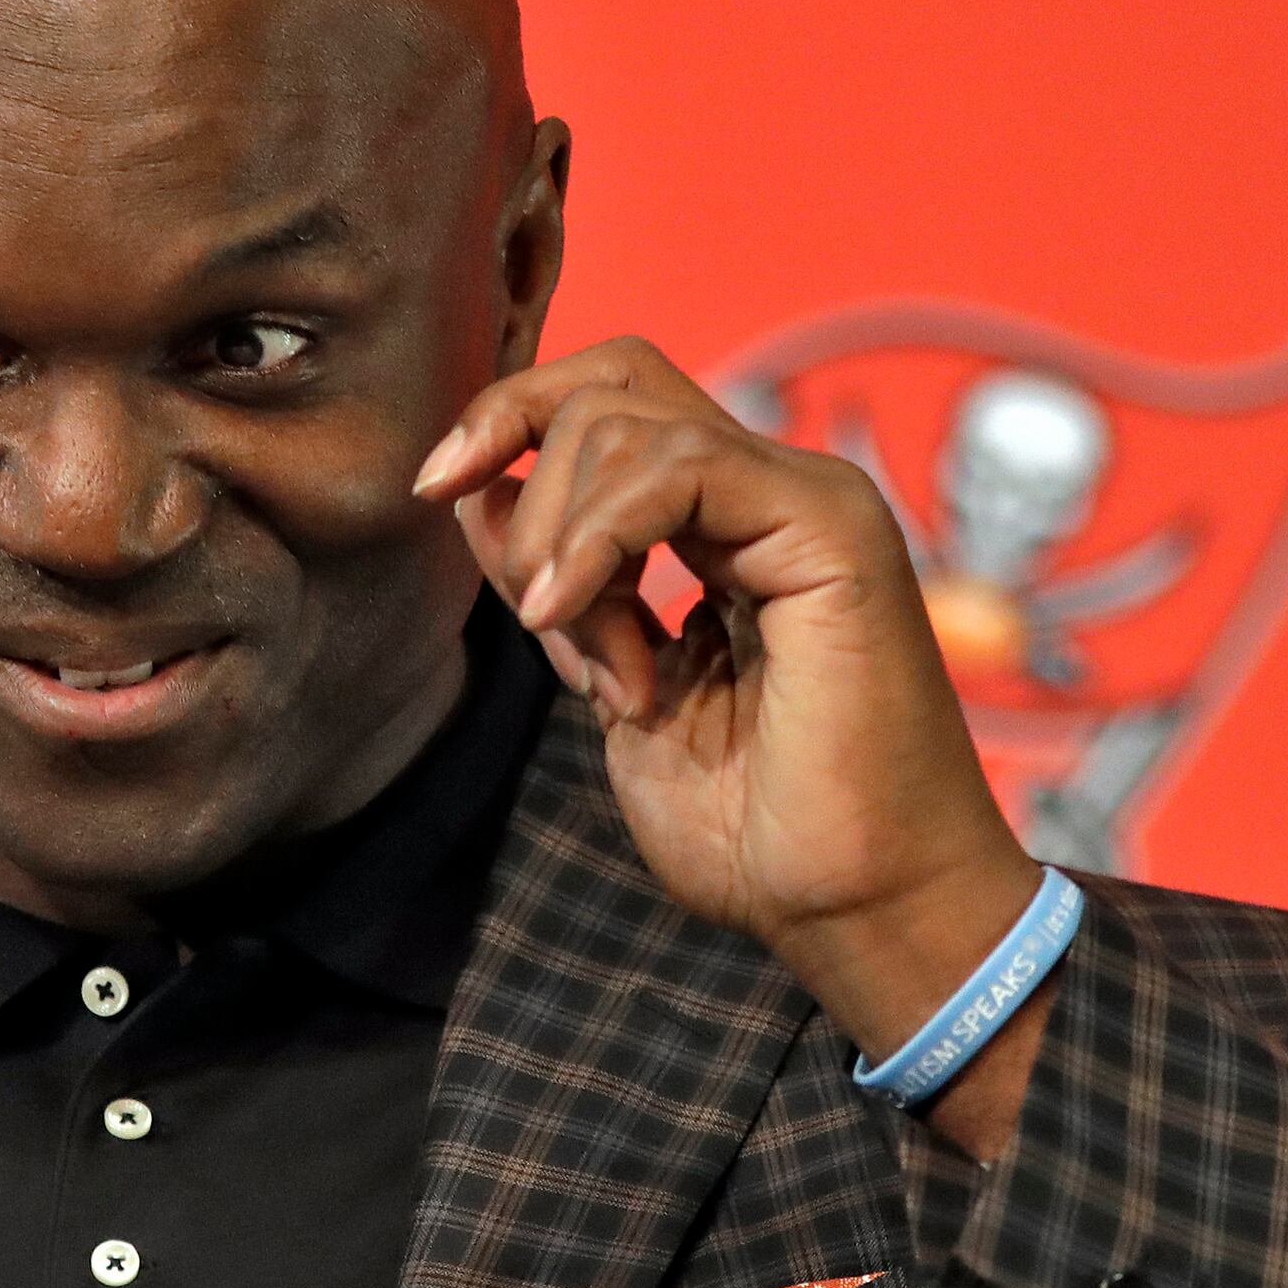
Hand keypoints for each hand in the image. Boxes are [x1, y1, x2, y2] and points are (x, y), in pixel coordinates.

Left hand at [415, 337, 1054, 1149]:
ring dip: (562, 541)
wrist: (856, 909)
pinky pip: (679, 470)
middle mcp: (768, 492)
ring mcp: (805, 499)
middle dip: (516, 455)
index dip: (505, 421)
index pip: (606, 403)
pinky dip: (597, 540)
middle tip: (527, 602)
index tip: (430, 487)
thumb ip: (559, 586)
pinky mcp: (830, 526)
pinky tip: (573, 619)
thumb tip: (480, 488)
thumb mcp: (612, 686)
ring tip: (599, 667)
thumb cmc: (753, 830)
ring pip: (625, 418)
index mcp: (724, 524)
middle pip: (610, 378)